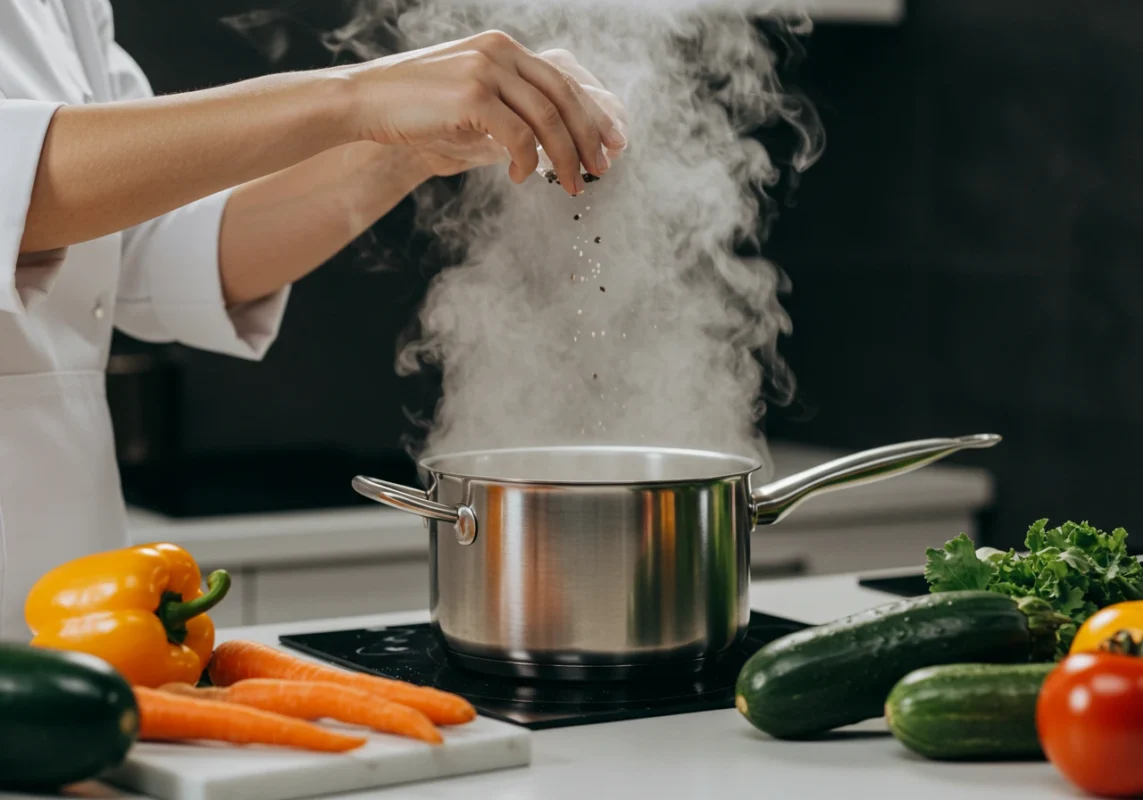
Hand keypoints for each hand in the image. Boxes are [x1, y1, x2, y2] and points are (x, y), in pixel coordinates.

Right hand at [344, 31, 628, 194]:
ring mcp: (486, 70)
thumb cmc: (415, 111)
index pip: (562, 81)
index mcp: (503, 49)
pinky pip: (518, 135)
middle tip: (601, 169)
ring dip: (565, 157)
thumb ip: (508, 114)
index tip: (612, 142)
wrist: (363, 102)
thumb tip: (547, 147)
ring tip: (571, 184)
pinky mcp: (472, 95)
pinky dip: (527, 161)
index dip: (593, 114)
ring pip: (548, 117)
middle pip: (564, 97)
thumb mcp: (469, 104)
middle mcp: (499, 52)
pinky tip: (521, 178)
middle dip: (589, 137)